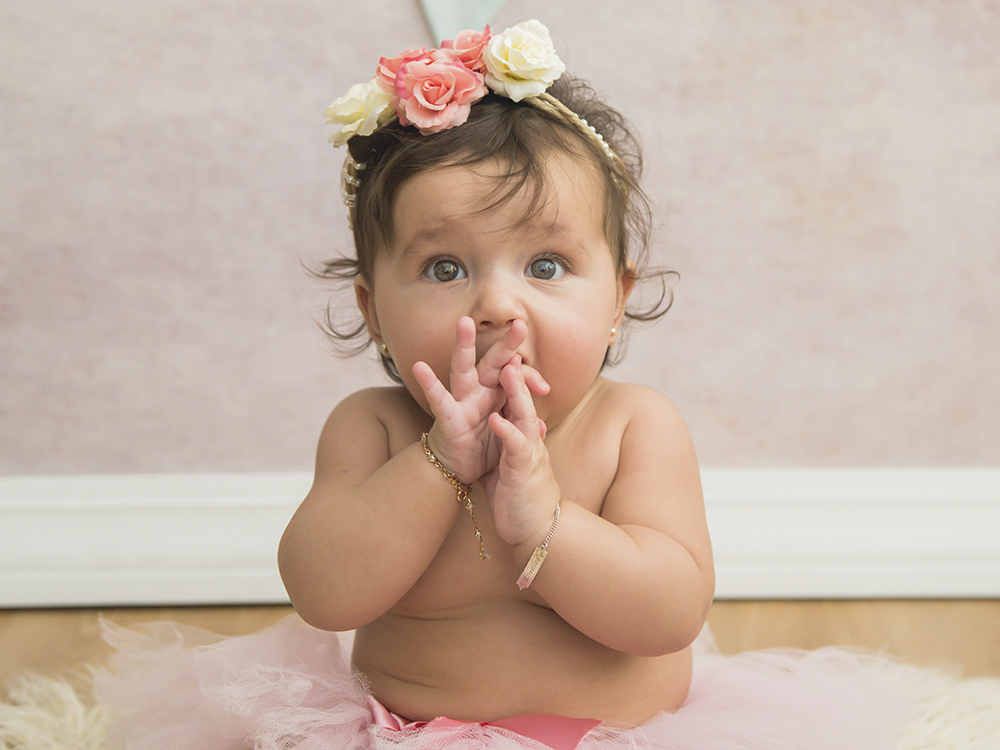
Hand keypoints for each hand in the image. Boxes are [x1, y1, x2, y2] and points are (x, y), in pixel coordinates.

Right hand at [412, 317, 548, 483]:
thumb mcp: (508, 432)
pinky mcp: (448, 417)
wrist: (460, 470)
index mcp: (496, 391)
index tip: (544, 389)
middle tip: (520, 325)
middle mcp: (478, 390)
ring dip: (464, 346)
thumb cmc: (483, 445)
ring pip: (463, 369)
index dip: (529, 378)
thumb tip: (543, 426)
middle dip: (506, 344)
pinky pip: (438, 399)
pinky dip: (429, 384)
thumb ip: (521, 424)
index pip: (515, 375)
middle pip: (493, 362)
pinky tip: (419, 367)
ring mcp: (461, 400)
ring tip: (464, 323)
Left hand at [484, 357, 559, 547]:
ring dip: (516, 392)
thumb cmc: (522, 496)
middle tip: (513, 342)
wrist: (537, 529)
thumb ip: (511, 440)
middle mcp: (529, 436)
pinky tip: (496, 420)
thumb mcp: (513, 461)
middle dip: (518, 369)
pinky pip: (516, 447)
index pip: (517, 396)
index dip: (510, 372)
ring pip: (525, 415)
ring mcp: (529, 451)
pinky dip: (507, 432)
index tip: (503, 348)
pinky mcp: (523, 470)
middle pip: (524, 396)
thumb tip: (506, 423)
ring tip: (508, 370)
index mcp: (522, 432)